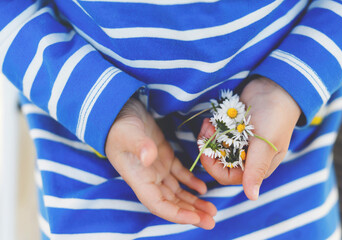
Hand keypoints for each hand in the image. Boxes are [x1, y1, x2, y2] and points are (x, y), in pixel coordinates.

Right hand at [105, 98, 215, 228]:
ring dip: (194, 202)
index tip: (196, 218)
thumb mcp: (128, 134)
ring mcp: (158, 169)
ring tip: (212, 209)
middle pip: (172, 203)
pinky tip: (203, 188)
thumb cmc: (120, 124)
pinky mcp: (165, 157)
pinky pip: (180, 175)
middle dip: (191, 213)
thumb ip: (139, 146)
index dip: (177, 214)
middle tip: (212, 220)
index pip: (158, 204)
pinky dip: (192, 182)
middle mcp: (149, 178)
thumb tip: (149, 158)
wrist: (121, 111)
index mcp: (139, 178)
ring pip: (178, 192)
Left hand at [199, 77, 300, 199]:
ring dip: (208, 136)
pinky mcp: (231, 130)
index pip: (226, 176)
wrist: (275, 87)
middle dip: (209, 148)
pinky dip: (211, 128)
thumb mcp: (266, 144)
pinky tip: (211, 119)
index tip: (206, 150)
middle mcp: (245, 157)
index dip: (212, 166)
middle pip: (217, 162)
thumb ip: (256, 169)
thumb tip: (252, 197)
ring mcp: (237, 143)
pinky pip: (215, 134)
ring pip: (214, 147)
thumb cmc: (275, 117)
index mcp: (256, 166)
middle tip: (206, 130)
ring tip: (209, 123)